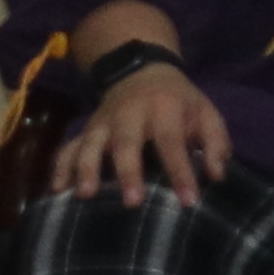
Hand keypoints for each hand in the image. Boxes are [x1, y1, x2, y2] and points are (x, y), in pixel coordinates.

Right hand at [55, 62, 230, 204]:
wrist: (143, 72)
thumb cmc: (179, 101)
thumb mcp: (206, 112)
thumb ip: (216, 142)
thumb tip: (216, 176)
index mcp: (165, 109)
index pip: (173, 142)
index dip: (181, 171)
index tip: (188, 201)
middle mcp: (130, 115)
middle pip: (126, 143)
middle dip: (128, 172)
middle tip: (132, 202)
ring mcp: (103, 123)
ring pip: (90, 144)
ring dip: (85, 169)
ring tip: (85, 196)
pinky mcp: (86, 130)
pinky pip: (68, 148)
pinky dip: (60, 167)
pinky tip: (57, 190)